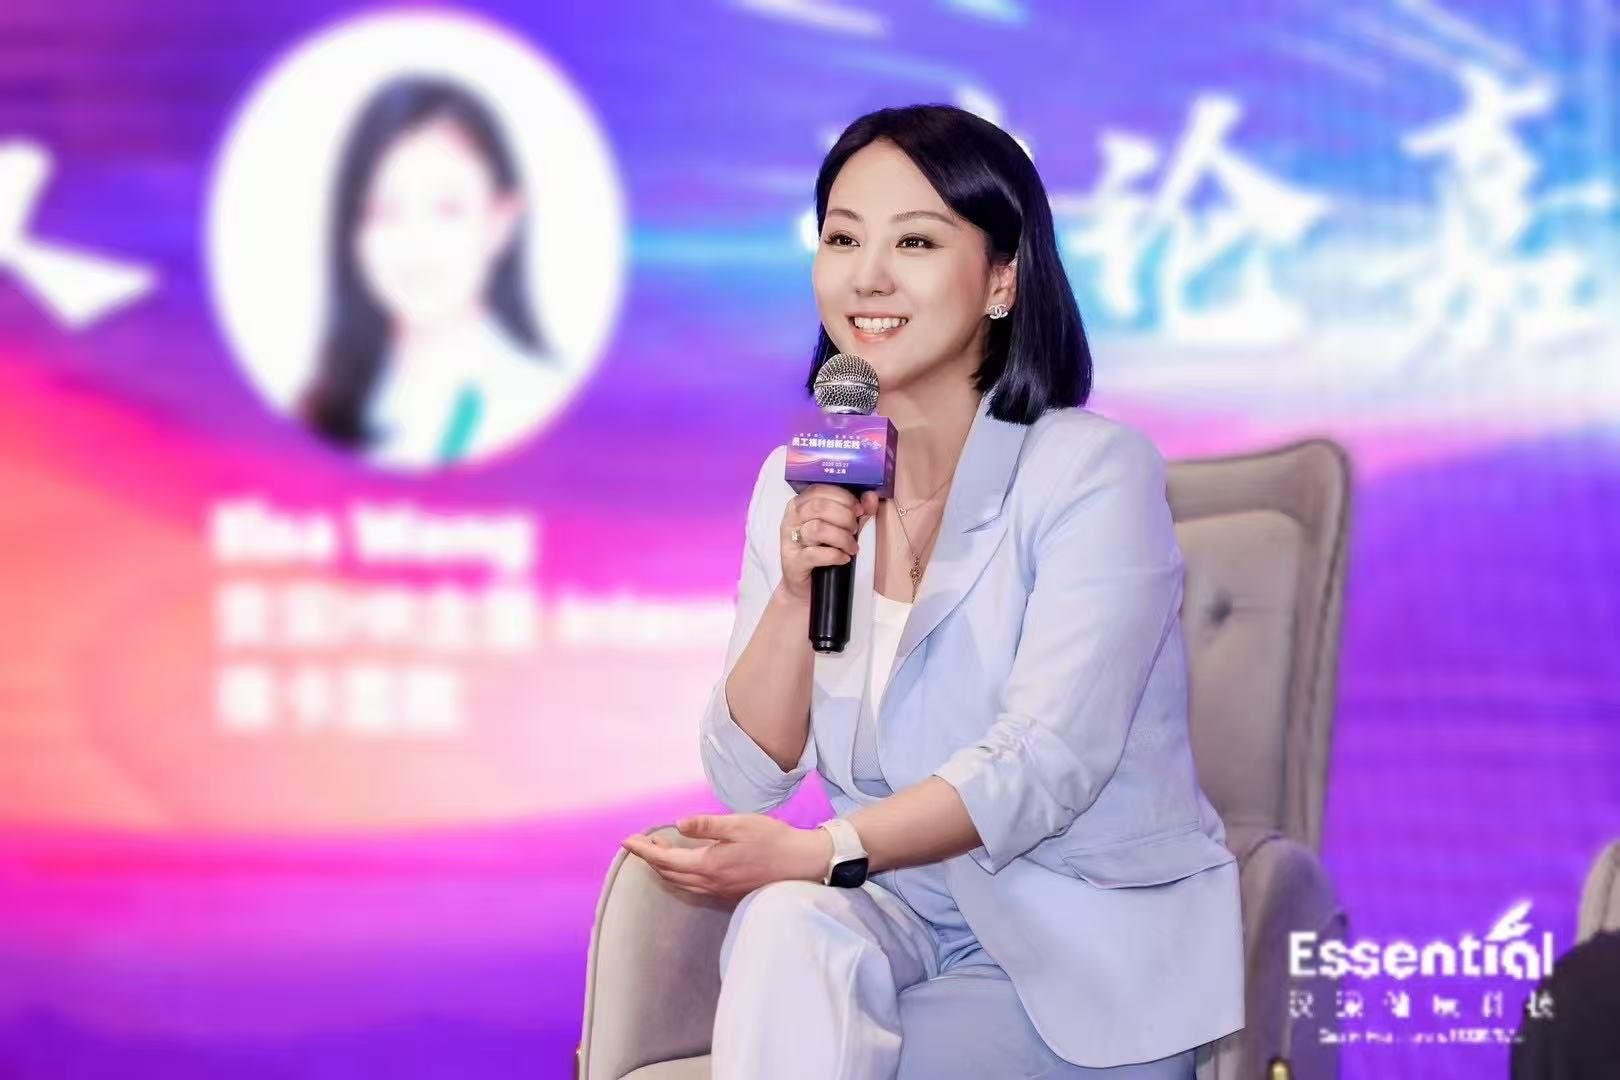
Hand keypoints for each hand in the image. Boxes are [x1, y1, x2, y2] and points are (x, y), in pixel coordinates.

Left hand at [621, 814, 831, 902]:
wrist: (803, 864)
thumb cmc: (774, 840)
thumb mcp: (739, 824)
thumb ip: (707, 826)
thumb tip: (679, 825)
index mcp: (709, 865)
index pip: (665, 860)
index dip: (643, 851)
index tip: (626, 841)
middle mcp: (711, 883)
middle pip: (670, 874)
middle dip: (651, 859)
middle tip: (639, 843)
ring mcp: (721, 891)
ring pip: (682, 883)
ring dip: (666, 868)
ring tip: (658, 852)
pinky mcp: (731, 894)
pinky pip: (696, 887)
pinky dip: (682, 875)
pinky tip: (687, 865)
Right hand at [779, 484, 879, 602]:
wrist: (806, 586)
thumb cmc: (823, 551)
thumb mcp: (842, 528)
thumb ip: (856, 512)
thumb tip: (871, 496)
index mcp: (801, 504)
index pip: (819, 490)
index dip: (843, 497)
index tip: (859, 509)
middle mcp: (792, 519)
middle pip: (818, 507)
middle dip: (844, 517)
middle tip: (855, 530)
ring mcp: (790, 540)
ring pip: (817, 529)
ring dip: (842, 537)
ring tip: (852, 547)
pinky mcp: (793, 561)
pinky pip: (814, 554)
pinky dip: (834, 555)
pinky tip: (844, 558)